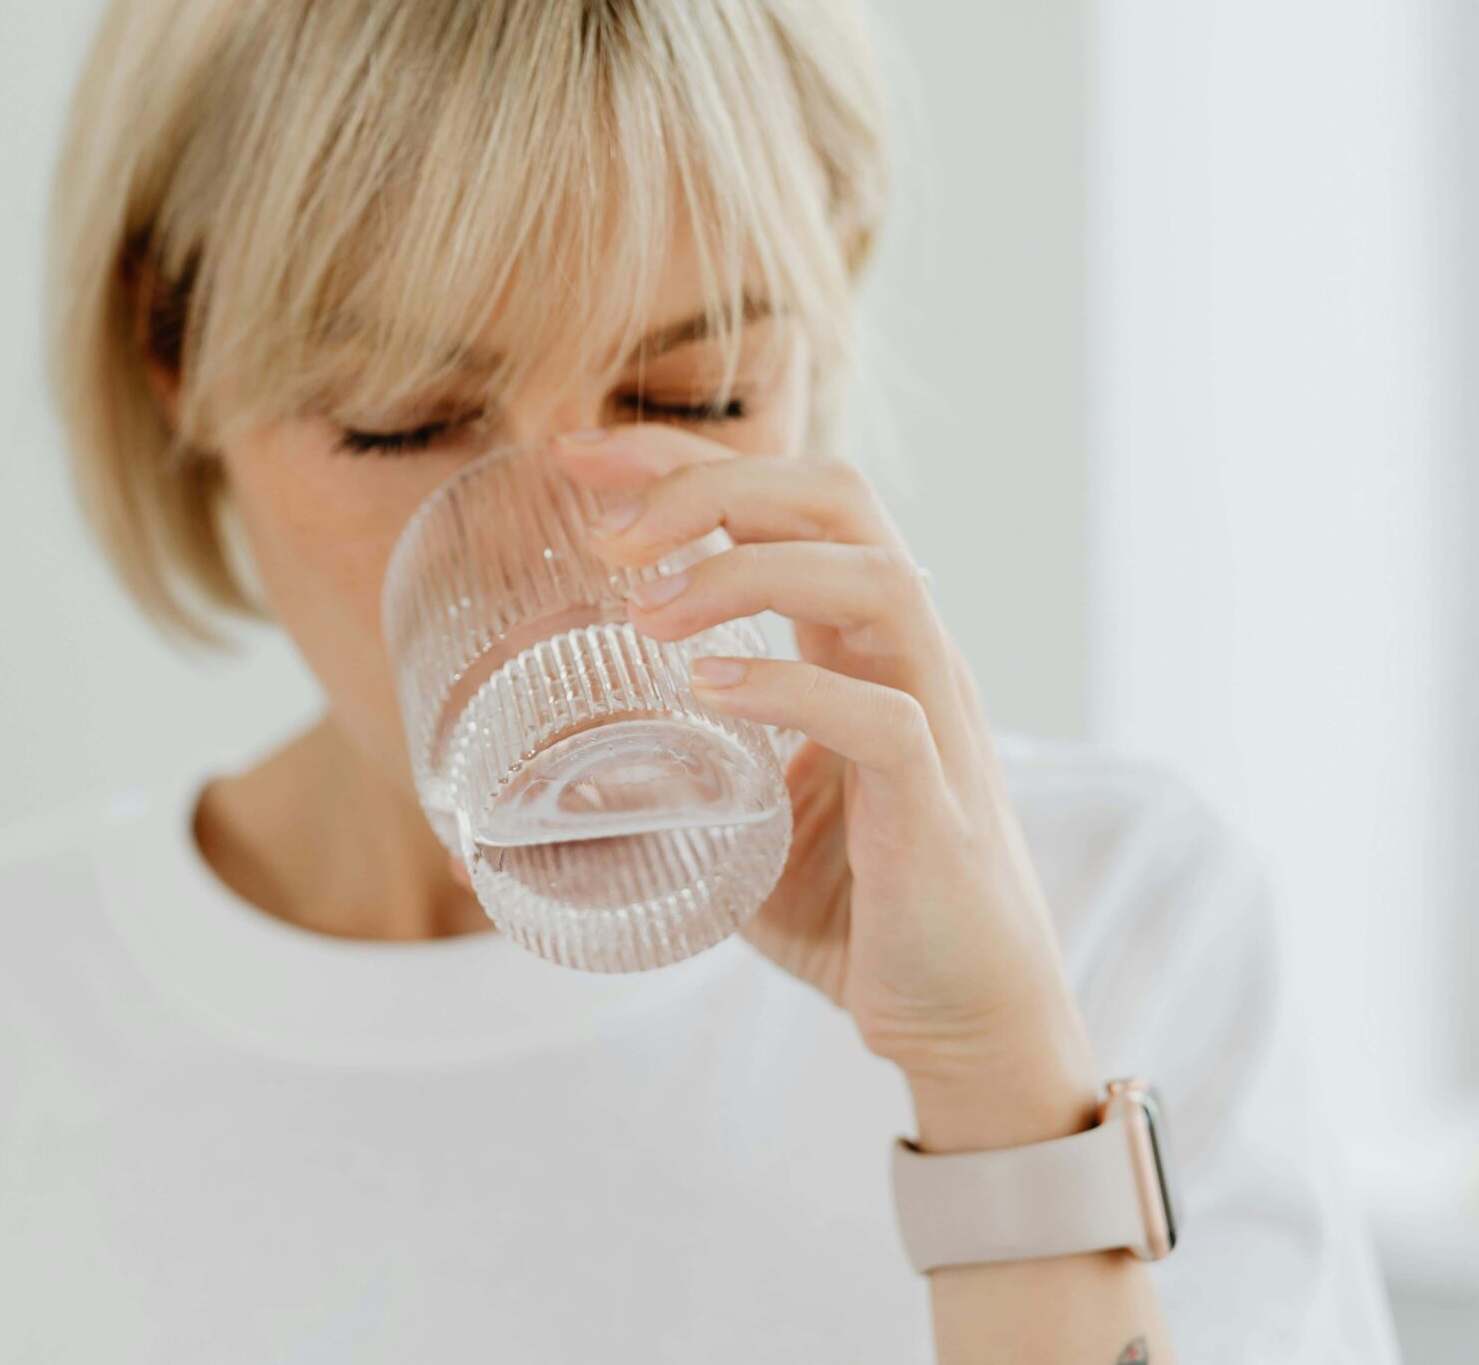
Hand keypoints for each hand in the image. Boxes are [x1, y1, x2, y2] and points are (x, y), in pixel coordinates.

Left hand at [549, 424, 1101, 1150]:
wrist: (967, 1024)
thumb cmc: (857, 915)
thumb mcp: (737, 829)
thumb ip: (657, 794)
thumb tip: (511, 813)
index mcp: (860, 643)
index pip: (785, 501)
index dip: (683, 459)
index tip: (575, 454)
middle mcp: (906, 658)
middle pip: (838, 500)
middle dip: (713, 484)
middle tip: (604, 526)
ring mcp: (935, 721)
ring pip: (876, 580)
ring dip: (747, 574)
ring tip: (645, 609)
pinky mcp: (937, 805)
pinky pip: (884, 716)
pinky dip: (791, 687)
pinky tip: (711, 688)